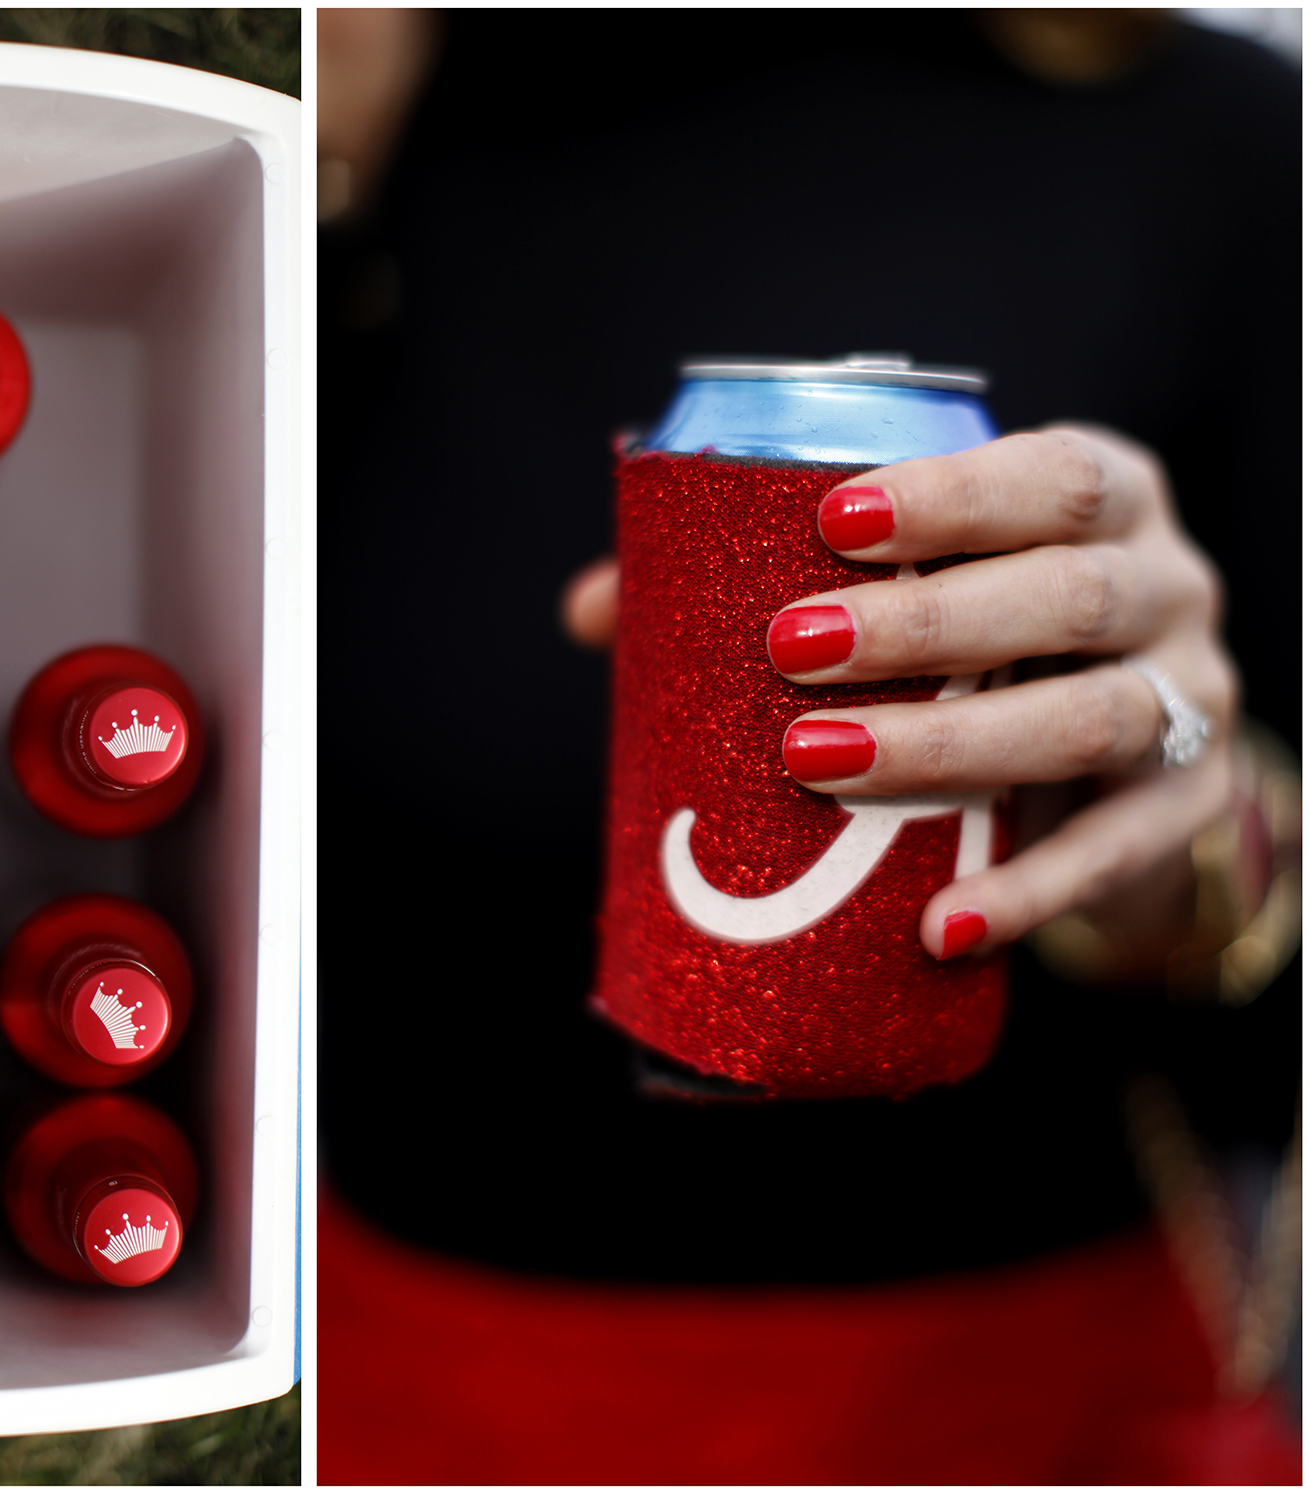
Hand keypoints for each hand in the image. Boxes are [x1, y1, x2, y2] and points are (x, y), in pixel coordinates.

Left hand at [563, 426, 1239, 959]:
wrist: (1111, 763)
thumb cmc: (975, 643)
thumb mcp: (906, 589)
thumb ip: (755, 577)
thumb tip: (592, 608)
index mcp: (1102, 500)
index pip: (1049, 477)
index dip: (952, 495)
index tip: (831, 524)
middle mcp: (1167, 585)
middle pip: (1066, 595)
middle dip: (927, 623)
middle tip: (791, 652)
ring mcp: (1192, 701)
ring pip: (1090, 719)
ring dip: (952, 744)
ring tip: (818, 762)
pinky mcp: (1181, 815)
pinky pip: (1113, 856)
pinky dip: (1027, 893)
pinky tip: (940, 925)